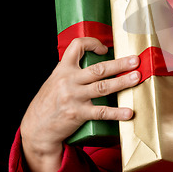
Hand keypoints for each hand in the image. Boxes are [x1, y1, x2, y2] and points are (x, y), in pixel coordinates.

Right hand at [20, 37, 140, 171]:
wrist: (35, 128)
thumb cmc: (49, 102)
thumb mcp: (56, 80)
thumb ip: (73, 71)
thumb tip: (95, 61)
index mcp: (63, 69)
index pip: (77, 46)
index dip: (92, 43)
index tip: (105, 48)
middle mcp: (69, 81)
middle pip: (98, 69)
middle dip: (119, 64)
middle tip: (135, 60)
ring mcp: (74, 97)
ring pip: (103, 87)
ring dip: (122, 82)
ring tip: (136, 77)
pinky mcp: (78, 114)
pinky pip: (101, 112)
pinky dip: (116, 112)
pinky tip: (128, 112)